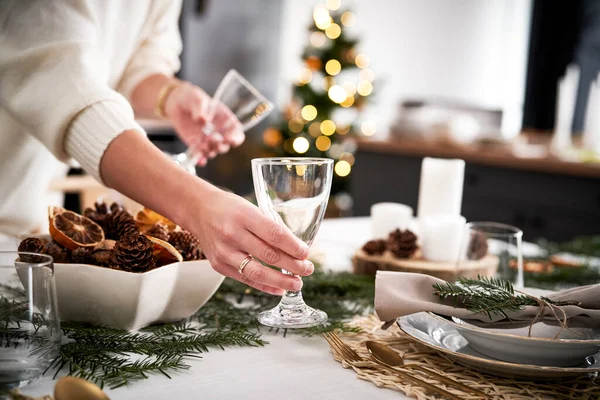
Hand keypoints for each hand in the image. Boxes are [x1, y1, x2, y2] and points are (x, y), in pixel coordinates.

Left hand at [163, 81, 244, 165]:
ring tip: (201, 145)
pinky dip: (201, 159)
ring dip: (209, 151)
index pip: (237, 133)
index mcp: (226, 121)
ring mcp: (208, 140)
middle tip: (211, 139)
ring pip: (213, 151)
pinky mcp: (196, 145)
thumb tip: (202, 119)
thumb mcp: (197, 99)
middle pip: (225, 145)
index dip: (236, 138)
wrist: (177, 103)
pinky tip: (200, 160)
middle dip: (220, 146)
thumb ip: (200, 108)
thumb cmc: (192, 97)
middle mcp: (219, 133)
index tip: (230, 139)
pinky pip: (201, 155)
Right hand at [187, 188, 313, 295]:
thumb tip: (295, 246)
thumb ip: (269, 226)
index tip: (306, 253)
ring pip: (257, 272)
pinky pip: (245, 279)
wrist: (198, 211)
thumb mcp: (251, 207)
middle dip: (293, 265)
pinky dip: (265, 286)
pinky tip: (279, 288)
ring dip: (281, 280)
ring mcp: (224, 252)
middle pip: (269, 255)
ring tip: (297, 283)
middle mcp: (232, 234)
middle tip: (308, 269)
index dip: (293, 246)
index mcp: (244, 215)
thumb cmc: (229, 208)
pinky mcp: (219, 265)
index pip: (274, 234)